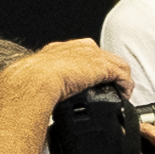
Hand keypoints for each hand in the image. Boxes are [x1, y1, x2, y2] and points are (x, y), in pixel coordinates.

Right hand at [6, 38, 132, 109]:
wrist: (34, 80)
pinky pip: (122, 74)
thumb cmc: (28, 83)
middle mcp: (78, 49)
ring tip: (121, 94)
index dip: (92, 68)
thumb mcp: (36, 82)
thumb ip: (45, 87)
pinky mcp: (103, 66)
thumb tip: (44, 104)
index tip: (93, 82)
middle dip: (109, 73)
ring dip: (120, 80)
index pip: (83, 55)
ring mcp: (91, 56)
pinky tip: (124, 95)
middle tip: (112, 89)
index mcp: (59, 50)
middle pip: (102, 57)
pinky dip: (125, 85)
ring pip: (116, 65)